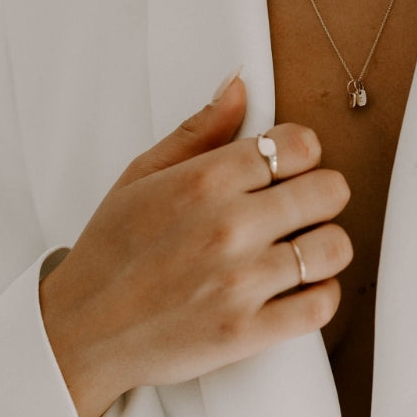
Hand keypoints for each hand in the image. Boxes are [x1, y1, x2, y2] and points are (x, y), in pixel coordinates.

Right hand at [39, 74, 350, 416]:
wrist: (81, 332)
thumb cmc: (112, 252)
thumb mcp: (142, 176)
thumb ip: (199, 130)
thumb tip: (239, 85)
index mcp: (204, 181)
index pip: (301, 145)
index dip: (303, 154)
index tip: (291, 169)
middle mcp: (227, 227)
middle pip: (330, 190)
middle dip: (321, 196)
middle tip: (301, 209)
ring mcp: (240, 282)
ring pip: (335, 247)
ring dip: (326, 247)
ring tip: (302, 250)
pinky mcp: (247, 331)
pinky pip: (321, 304)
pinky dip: (320, 294)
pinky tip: (298, 288)